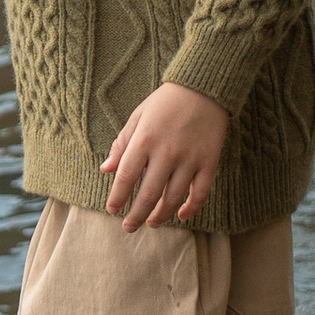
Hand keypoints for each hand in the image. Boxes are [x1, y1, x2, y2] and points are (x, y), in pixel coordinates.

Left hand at [100, 82, 230, 229]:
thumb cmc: (165, 102)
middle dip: (136, 215)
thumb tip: (105, 170)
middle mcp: (167, 152)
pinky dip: (192, 208)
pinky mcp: (209, 161)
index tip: (113, 210)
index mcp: (145, 139)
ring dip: (161, 216)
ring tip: (152, 223)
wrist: (204, 87)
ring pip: (174, 198)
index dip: (118, 198)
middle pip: (149, 194)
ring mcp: (190, 158)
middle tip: (128, 227)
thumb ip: (122, 144)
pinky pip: (201, 192)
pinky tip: (182, 215)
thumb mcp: (138, 116)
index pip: (126, 177)